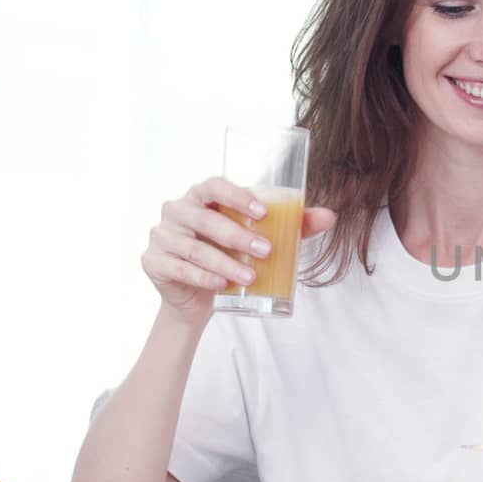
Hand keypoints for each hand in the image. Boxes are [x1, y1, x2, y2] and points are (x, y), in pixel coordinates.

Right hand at [141, 177, 335, 322]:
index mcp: (201, 195)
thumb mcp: (264, 238)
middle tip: (266, 251)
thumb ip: (294, 226)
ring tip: (251, 277)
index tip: (263, 212)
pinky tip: (221, 286)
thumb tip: (330, 217)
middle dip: (237, 235)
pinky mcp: (152, 261)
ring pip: (192, 247)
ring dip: (223, 263)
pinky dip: (201, 277)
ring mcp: (161, 235)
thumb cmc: (233, 255)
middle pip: (204, 218)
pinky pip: (176, 268)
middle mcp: (177, 210)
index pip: (214, 185)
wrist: (199, 297)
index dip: (236, 195)